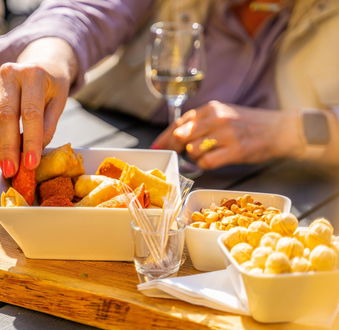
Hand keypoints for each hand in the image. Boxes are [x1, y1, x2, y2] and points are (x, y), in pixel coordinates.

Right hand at [0, 38, 76, 177]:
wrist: (39, 62)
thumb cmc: (52, 86)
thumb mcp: (58, 102)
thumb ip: (48, 126)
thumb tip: (33, 152)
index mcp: (34, 74)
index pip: (31, 113)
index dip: (30, 140)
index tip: (31, 164)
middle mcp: (10, 72)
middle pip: (6, 116)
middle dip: (9, 147)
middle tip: (12, 170)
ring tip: (4, 166)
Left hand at [152, 101, 304, 168]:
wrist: (280, 130)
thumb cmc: (249, 124)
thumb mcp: (223, 115)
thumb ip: (200, 123)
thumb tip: (174, 136)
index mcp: (211, 108)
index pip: (179, 122)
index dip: (165, 137)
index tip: (157, 146)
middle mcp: (216, 118)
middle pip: (181, 136)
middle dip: (177, 148)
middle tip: (182, 153)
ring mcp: (226, 134)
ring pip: (193, 150)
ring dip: (196, 157)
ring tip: (209, 154)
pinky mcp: (235, 150)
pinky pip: (207, 162)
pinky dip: (206, 165)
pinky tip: (215, 160)